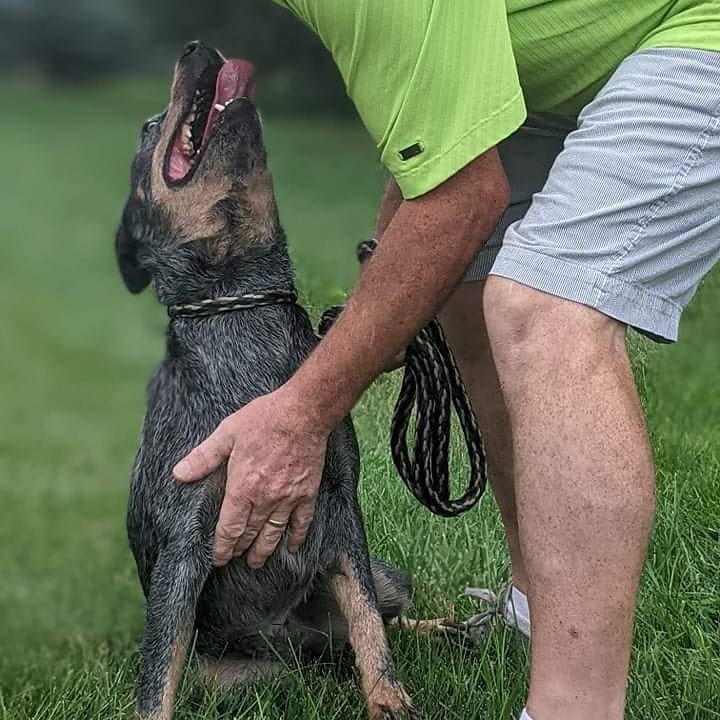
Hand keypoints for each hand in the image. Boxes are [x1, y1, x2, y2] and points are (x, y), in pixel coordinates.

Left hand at [173, 385, 329, 568]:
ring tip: (256, 562)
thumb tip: (179, 474)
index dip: (222, 546)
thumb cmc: (264, 419)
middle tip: (233, 560)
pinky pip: (302, 522)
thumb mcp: (227, 433)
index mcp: (243, 487)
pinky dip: (296, 537)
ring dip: (263, 550)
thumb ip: (204, 456)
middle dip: (239, 549)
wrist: (303, 413)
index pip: (230, 527)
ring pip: (274, 532)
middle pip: (250, 533)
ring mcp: (288, 498)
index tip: (217, 558)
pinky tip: (292, 547)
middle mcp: (265, 499)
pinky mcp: (307, 493)